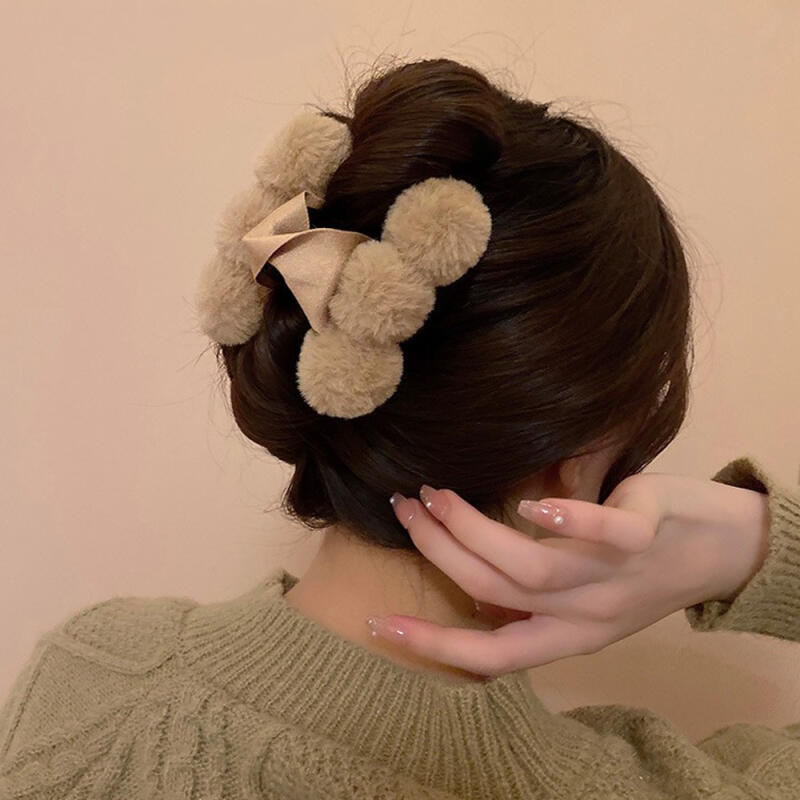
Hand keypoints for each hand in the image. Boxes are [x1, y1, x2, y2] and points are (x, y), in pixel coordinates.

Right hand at [372, 473, 769, 676]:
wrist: (724, 550)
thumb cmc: (640, 567)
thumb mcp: (583, 597)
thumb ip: (532, 590)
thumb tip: (467, 560)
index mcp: (567, 635)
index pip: (491, 655)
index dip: (433, 642)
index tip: (379, 620)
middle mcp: (586, 616)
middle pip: (496, 594)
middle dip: (438, 552)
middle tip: (405, 507)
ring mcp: (616, 577)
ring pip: (532, 569)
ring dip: (473, 531)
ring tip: (436, 493)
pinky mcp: (645, 535)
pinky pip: (608, 535)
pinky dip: (567, 522)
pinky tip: (532, 503)